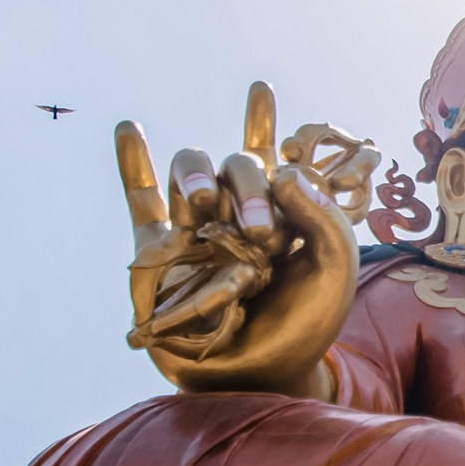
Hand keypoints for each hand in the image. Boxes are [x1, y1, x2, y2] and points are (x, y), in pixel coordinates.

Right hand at [115, 82, 380, 394]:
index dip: (263, 122)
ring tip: (206, 203)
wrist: (256, 377)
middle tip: (259, 232)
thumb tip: (284, 169)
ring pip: (190, 172)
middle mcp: (237, 214)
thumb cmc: (303, 326)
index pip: (271, 155)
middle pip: (234, 164)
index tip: (258, 88)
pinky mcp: (157, 253)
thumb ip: (323, 216)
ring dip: (199, 178)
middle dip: (247, 188)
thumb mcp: (335, 270)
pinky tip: (129, 127)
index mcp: (283, 212)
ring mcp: (196, 231)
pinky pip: (141, 201)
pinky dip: (133, 164)